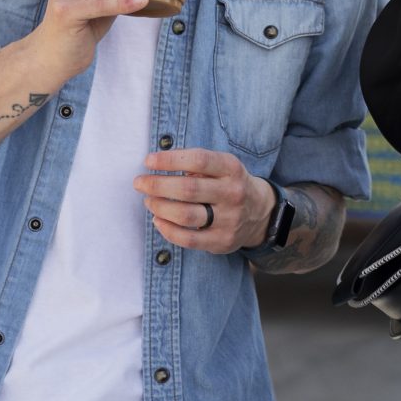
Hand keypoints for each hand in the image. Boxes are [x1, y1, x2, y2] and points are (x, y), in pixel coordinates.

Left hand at [136, 147, 274, 255]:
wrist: (260, 213)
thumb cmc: (229, 184)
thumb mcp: (222, 166)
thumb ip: (196, 164)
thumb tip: (158, 165)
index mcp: (232, 168)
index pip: (198, 160)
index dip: (169, 160)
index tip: (148, 161)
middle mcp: (233, 193)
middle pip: (188, 189)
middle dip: (157, 185)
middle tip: (140, 183)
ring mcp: (229, 219)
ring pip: (185, 215)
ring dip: (159, 207)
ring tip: (149, 201)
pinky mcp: (221, 241)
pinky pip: (188, 239)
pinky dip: (167, 229)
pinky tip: (158, 220)